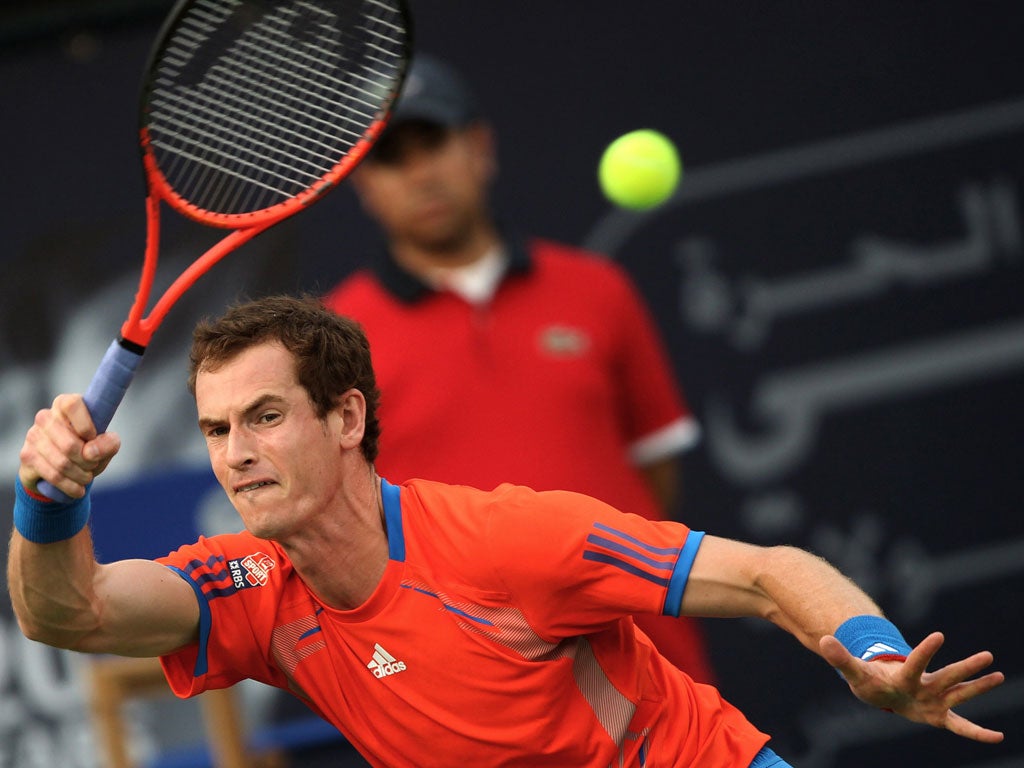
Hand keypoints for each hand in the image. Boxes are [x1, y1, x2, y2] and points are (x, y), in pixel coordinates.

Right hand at [19, 394, 120, 498]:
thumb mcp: (105, 446)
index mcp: (65, 405)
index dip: (86, 425)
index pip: (72, 405)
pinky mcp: (27, 456)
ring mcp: (33, 436)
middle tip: (93, 465)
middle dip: (88, 461)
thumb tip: (91, 452)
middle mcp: (46, 417)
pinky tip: (78, 489)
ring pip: (62, 463)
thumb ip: (109, 443)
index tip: (93, 438)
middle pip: (70, 444)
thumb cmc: (87, 450)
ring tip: (87, 477)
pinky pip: (53, 475)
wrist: (61, 470)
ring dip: (81, 475)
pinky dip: (70, 486)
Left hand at [820, 631, 1003, 742]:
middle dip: (966, 667)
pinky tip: (998, 736)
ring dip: (978, 687)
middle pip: (947, 676)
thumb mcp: (853, 671)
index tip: (940, 635)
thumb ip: (841, 657)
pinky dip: (977, 733)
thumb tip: (823, 639)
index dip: (924, 651)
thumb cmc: (869, 679)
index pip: (915, 662)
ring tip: (999, 675)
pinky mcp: (938, 715)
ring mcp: (934, 699)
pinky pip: (960, 726)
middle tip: (988, 655)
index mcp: (904, 675)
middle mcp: (924, 685)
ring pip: (959, 693)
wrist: (881, 690)